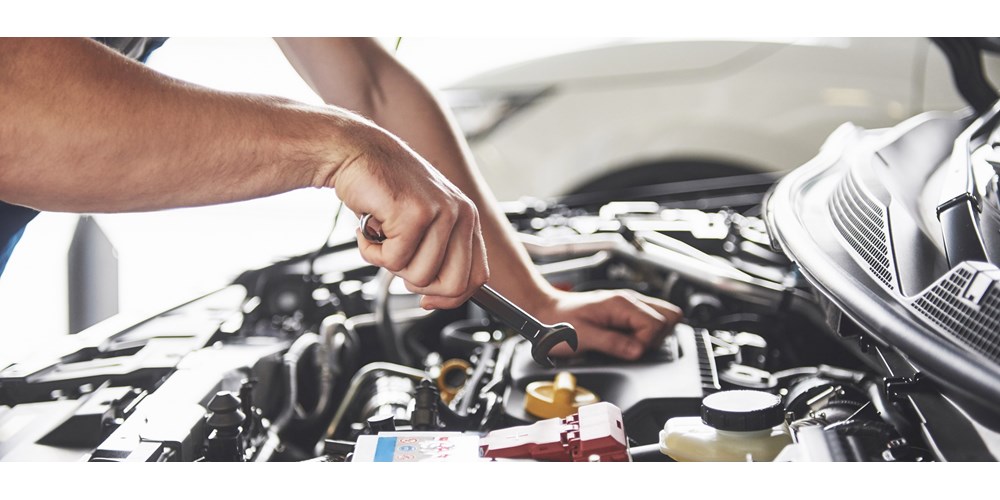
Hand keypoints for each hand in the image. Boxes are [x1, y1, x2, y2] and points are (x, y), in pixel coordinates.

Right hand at [331, 125, 488, 308]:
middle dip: (418, 284)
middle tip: (397, 260)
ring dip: (389, 263)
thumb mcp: (422, 223)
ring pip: (420, 276)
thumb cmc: (384, 190)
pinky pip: (394, 261)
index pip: (477, 277)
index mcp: (467, 218)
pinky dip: (371, 251)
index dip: (451, 297)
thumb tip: (436, 298)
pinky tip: (368, 226)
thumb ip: (437, 255)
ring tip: (382, 235)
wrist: (355, 153)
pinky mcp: (415, 213)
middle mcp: (461, 214)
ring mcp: (441, 212)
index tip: (427, 300)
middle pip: (453, 285)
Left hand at [532, 288, 682, 359]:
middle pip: (669, 317)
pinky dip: (646, 334)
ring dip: (653, 336)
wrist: (544, 311)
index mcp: (621, 304)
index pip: (657, 324)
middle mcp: (629, 301)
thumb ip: (612, 344)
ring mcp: (628, 305)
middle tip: (632, 348)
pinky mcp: (625, 312)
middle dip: (656, 338)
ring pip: (663, 317)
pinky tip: (628, 340)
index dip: (647, 343)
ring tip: (630, 344)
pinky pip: (649, 320)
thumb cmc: (557, 322)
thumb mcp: (582, 337)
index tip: (629, 352)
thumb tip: (638, 351)